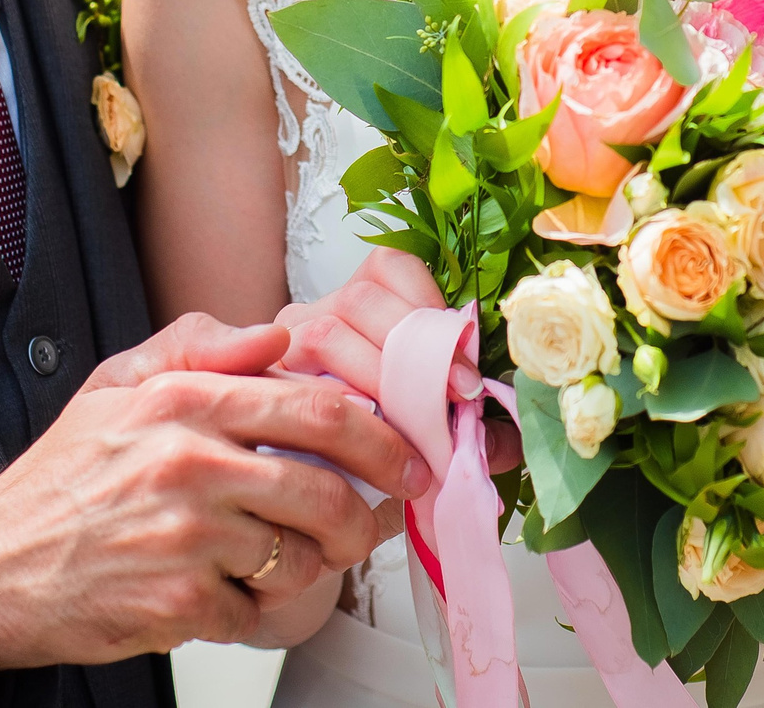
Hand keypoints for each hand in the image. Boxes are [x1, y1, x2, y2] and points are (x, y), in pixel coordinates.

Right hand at [0, 313, 427, 672]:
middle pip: (326, 490)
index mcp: (184, 402)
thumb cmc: (63, 480)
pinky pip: (257, 610)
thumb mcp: (117, 385)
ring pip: (300, 556)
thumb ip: (199, 347)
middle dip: (367, 513)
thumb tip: (277, 336)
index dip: (379, 435)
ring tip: (288, 555)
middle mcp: (190, 465)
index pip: (316, 407)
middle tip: (377, 519)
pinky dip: (254, 608)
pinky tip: (228, 590)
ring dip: (310, 564)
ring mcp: (186, 538)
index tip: (404, 456)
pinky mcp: (179, 604)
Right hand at [277, 249, 518, 472]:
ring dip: (380, 378)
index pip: (392, 266)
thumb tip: (504, 432)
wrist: (304, 498)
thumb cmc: (372, 452)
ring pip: (327, 334)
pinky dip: (339, 411)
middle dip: (415, 347)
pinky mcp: (259, 382)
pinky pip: (295, 384)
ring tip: (415, 426)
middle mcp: (315, 312)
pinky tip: (366, 445)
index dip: (431, 306)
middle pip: (362, 298)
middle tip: (455, 399)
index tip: (466, 368)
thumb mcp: (428, 429)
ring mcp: (282, 344)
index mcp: (360, 302)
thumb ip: (465, 425)